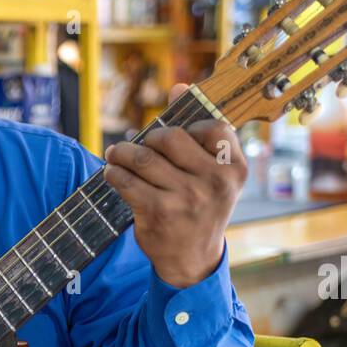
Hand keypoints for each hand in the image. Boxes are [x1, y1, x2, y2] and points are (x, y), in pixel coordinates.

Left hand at [102, 83, 247, 288]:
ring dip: (123, 153)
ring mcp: (187, 198)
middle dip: (149, 138)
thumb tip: (179, 86)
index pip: (211, 126)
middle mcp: (215, 182)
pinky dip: (114, 173)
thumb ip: (197, 132)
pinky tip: (112, 172)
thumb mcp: (210, 174)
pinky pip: (128, 182)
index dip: (187, 126)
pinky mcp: (159, 213)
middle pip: (171, 138)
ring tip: (116, 154)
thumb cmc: (200, 209)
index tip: (172, 138)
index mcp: (234, 169)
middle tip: (136, 145)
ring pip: (144, 158)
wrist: (192, 260)